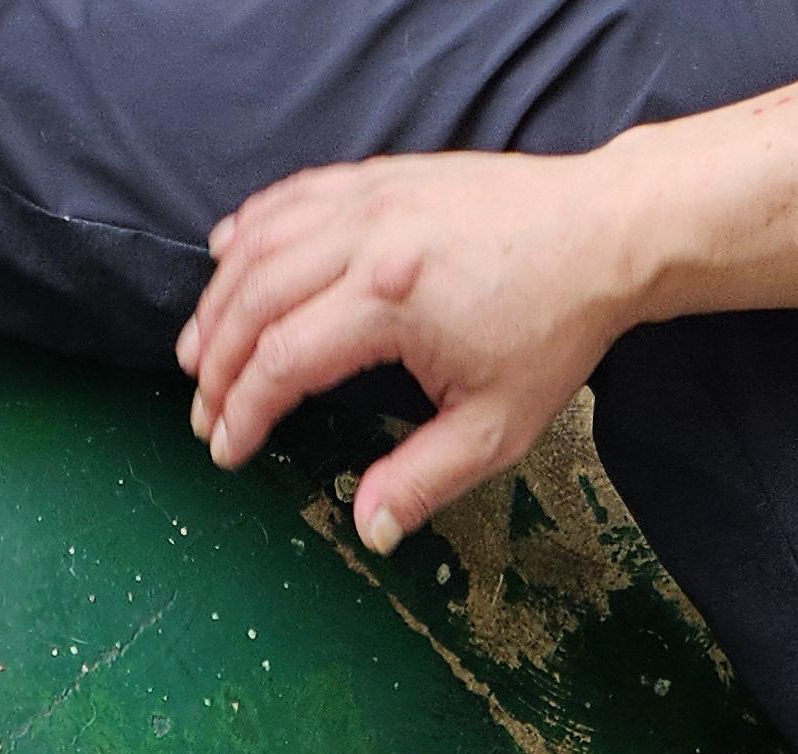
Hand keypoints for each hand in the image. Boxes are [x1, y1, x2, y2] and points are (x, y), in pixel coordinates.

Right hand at [178, 148, 642, 546]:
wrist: (601, 233)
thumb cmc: (555, 329)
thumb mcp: (496, 427)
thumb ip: (424, 480)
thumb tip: (369, 532)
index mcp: (391, 301)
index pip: (283, 360)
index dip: (244, 411)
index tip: (226, 448)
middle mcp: (368, 239)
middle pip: (255, 299)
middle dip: (217, 362)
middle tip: (203, 410)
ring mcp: (370, 198)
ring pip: (262, 243)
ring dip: (219, 297)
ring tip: (196, 349)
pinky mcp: (380, 177)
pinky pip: (293, 196)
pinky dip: (251, 227)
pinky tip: (227, 255)